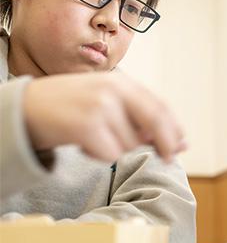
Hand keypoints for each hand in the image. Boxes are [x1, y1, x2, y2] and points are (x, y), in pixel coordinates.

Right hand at [23, 72, 185, 161]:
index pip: (159, 106)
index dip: (174, 128)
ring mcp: (101, 106)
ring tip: (95, 137)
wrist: (27, 107)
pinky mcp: (87, 125)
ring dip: (118, 148)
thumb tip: (175, 141)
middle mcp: (114, 90)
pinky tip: (84, 144)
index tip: (182, 144)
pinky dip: (100, 156)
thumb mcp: (107, 104)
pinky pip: (111, 154)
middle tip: (170, 159)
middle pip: (156, 121)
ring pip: (131, 143)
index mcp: (122, 82)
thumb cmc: (72, 107)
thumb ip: (137, 118)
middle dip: (167, 143)